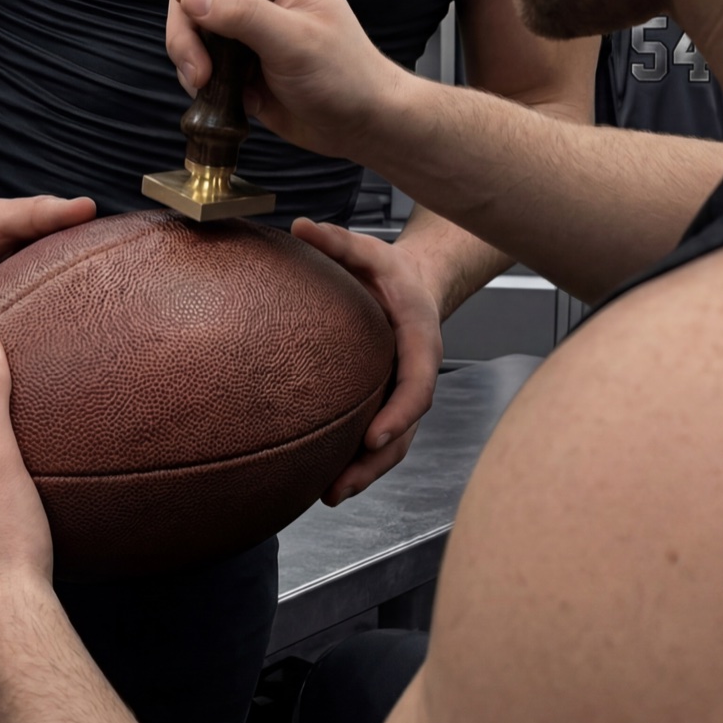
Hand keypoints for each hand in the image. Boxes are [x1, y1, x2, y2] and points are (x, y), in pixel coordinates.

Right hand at [166, 0, 412, 159]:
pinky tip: (212, 92)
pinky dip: (193, 71)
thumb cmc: (345, 75)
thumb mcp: (295, 41)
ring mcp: (245, 20)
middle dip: (185, 20)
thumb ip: (244, 14)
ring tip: (203, 81)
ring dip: (185, 49)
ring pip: (191, 18)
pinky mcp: (236, 54)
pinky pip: (197, 51)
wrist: (358, 125)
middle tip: (195, 62)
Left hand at [293, 219, 442, 504]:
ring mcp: (401, 394)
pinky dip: (356, 461)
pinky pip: (376, 437)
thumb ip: (337, 241)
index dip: (399, 414)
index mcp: (420, 342)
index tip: (374, 436)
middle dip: (375, 462)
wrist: (412, 285)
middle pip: (404, 429)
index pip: (418, 385)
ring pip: (392, 444)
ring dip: (364, 472)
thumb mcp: (368, 250)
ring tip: (328, 495)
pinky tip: (322, 481)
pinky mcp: (385, 403)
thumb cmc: (389, 271)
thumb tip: (301, 226)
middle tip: (339, 486)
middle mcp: (415, 375)